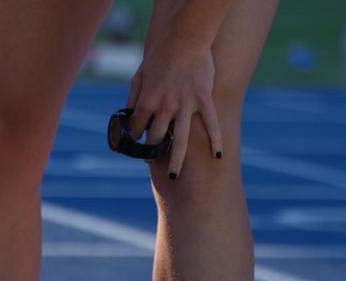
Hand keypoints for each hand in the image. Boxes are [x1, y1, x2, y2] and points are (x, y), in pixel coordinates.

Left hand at [127, 41, 222, 178]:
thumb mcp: (139, 76)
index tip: (137, 145)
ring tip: (175, 177)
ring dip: (176, 160)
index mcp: (147, 101)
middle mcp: (165, 107)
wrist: (185, 38)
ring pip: (180, 139)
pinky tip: (217, 156)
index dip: (135, 139)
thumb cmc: (160, 55)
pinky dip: (216, 141)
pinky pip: (211, 124)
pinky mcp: (203, 100)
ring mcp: (186, 105)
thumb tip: (127, 115)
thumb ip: (133, 97)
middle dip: (151, 151)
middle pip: (156, 138)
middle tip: (153, 160)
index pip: (138, 128)